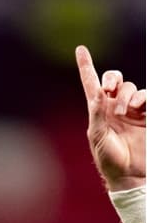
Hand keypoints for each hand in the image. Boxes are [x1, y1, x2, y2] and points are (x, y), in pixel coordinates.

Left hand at [76, 45, 145, 190]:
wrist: (130, 173)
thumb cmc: (109, 159)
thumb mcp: (97, 137)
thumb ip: (97, 114)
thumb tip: (97, 94)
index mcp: (97, 111)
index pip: (91, 84)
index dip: (86, 66)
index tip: (80, 49)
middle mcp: (114, 107)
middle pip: (114, 80)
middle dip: (112, 79)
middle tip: (108, 90)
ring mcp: (132, 110)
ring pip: (131, 87)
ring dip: (126, 96)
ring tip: (124, 112)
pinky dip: (143, 98)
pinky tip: (138, 108)